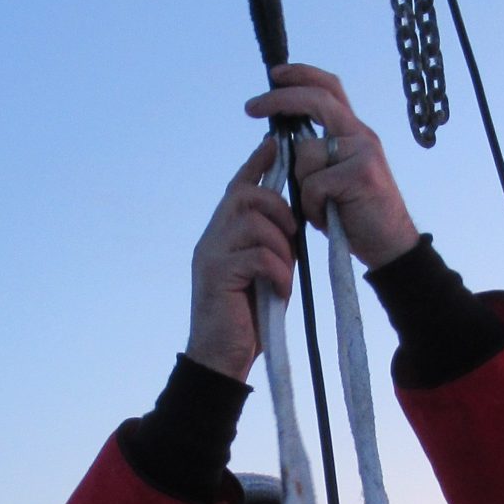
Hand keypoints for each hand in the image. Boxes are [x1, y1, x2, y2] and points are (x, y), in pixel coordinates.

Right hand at [185, 136, 297, 381]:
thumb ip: (269, 243)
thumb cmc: (246, 317)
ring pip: (255, 222)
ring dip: (281, 247)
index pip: (238, 186)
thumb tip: (292, 217)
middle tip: (292, 238)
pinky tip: (279, 291)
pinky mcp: (217, 275)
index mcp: (220, 234)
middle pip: (245, 195)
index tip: (274, 144)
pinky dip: (278, 272)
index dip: (256, 164)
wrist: (222, 358)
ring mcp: (211, 255)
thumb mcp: (262, 271)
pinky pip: (259, 255)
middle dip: (278, 210)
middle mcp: (211, 237)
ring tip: (283, 274)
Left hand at [246, 64, 421, 269]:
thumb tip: (277, 139)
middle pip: (316, 101)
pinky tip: (329, 218)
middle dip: (279, 100)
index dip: (302, 75)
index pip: (329, 88)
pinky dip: (313, 207)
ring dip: (304, 186)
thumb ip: (315, 156)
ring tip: (323, 208)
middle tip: (250, 107)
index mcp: (354, 133)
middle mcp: (361, 135)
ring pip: (306, 153)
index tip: (275, 75)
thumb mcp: (333, 178)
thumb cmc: (355, 216)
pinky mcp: (361, 174)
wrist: (391, 247)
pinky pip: (314, 184)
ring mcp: (363, 152)